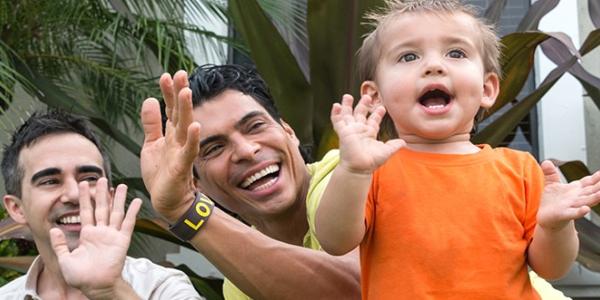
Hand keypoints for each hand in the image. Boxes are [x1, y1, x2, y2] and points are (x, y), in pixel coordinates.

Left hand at [49, 178, 141, 297]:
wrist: (96, 286)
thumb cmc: (81, 277)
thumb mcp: (64, 259)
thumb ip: (60, 244)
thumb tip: (55, 229)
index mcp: (87, 235)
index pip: (85, 212)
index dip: (84, 198)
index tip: (84, 184)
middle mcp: (101, 232)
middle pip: (101, 208)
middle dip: (100, 193)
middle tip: (101, 179)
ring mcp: (112, 235)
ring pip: (115, 212)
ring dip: (118, 199)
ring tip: (120, 185)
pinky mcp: (122, 240)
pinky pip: (128, 224)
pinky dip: (133, 212)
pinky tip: (136, 201)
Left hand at [140, 71, 199, 221]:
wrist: (168, 200)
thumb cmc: (161, 174)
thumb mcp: (151, 145)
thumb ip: (151, 124)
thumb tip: (150, 100)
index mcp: (171, 134)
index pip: (170, 109)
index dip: (168, 92)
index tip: (167, 75)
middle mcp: (179, 140)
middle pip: (180, 113)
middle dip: (180, 93)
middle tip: (181, 74)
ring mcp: (182, 152)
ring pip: (185, 127)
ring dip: (187, 110)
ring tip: (186, 92)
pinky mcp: (183, 167)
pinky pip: (189, 151)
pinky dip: (192, 139)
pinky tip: (195, 126)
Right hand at [331, 94, 404, 173]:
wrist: (359, 168)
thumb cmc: (371, 162)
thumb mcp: (386, 152)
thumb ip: (394, 146)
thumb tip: (404, 142)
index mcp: (369, 133)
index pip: (373, 120)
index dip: (377, 114)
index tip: (382, 107)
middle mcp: (359, 130)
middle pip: (360, 114)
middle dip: (363, 105)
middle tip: (367, 96)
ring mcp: (350, 130)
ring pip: (347, 115)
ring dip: (347, 106)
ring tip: (347, 96)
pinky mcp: (342, 132)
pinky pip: (337, 121)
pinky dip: (336, 113)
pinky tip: (336, 105)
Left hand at [537, 160, 599, 230]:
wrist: (545, 218)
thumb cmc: (551, 201)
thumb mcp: (551, 185)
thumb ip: (551, 173)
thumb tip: (546, 161)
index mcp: (575, 190)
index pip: (588, 182)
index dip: (596, 178)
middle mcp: (576, 198)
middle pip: (591, 191)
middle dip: (599, 187)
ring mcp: (571, 206)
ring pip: (586, 201)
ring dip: (595, 198)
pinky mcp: (564, 214)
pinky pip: (573, 213)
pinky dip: (580, 212)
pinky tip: (586, 209)